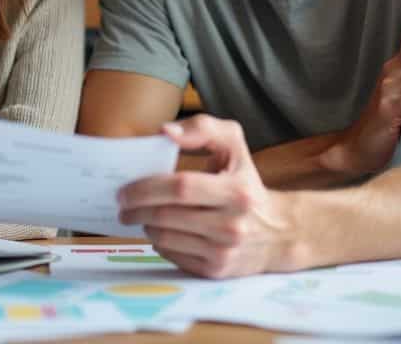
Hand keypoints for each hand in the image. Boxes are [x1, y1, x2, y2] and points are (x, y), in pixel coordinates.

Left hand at [118, 115, 298, 278]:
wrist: (278, 232)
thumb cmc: (246, 182)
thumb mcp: (235, 146)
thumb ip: (203, 129)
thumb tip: (165, 132)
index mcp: (237, 191)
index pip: (181, 188)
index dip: (146, 188)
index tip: (125, 189)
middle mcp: (232, 226)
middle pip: (167, 216)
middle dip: (136, 209)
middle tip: (122, 204)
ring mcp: (223, 252)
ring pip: (164, 239)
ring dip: (145, 225)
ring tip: (141, 215)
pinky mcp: (215, 271)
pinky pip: (172, 256)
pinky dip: (159, 242)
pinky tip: (162, 231)